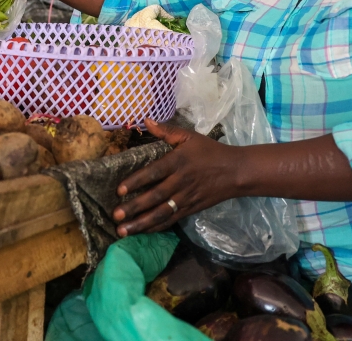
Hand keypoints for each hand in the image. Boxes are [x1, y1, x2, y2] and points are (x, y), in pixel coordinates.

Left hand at [112, 119, 241, 236]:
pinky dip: (157, 227)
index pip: (154, 172)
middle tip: (115, 216)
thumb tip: (145, 120)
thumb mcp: (190, 137)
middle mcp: (180, 182)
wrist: (235, 172)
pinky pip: (171, 220)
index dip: (136, 181)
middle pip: (154, 197)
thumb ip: (167, 131)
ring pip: (161, 213)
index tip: (119, 190)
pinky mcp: (190, 209)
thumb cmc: (210, 152)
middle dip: (134, 207)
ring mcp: (185, 198)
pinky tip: (143, 231)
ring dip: (141, 223)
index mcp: (177, 162)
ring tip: (123, 230)